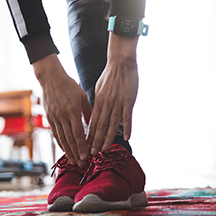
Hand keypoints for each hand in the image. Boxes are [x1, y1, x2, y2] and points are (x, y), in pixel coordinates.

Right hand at [33, 55, 91, 166]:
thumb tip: (92, 125)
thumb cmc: (69, 85)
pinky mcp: (49, 117)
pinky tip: (64, 150)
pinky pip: (55, 133)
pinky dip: (60, 143)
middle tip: (81, 164)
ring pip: (62, 138)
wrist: (51, 78)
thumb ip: (88, 112)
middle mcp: (63, 116)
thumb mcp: (82, 96)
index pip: (78, 133)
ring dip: (68, 151)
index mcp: (73, 111)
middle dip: (76, 153)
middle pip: (70, 139)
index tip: (87, 156)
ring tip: (73, 161)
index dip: (82, 146)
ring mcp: (54, 118)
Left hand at [87, 33, 138, 153]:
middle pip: (100, 126)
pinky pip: (127, 116)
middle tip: (92, 153)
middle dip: (95, 141)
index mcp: (98, 102)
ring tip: (105, 149)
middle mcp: (106, 104)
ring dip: (108, 138)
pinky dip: (128, 127)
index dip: (89, 135)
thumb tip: (94, 113)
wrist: (121, 62)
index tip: (86, 146)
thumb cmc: (110, 75)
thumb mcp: (99, 89)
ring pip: (112, 124)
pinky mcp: (128, 101)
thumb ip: (97, 102)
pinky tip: (128, 137)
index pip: (92, 122)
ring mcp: (118, 103)